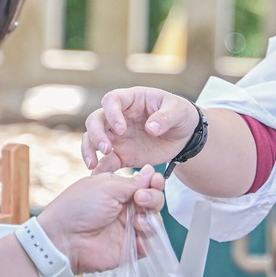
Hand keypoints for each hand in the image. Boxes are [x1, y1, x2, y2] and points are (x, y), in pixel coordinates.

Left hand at [36, 165, 164, 273]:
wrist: (63, 239)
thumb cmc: (79, 207)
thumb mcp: (107, 187)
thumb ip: (133, 183)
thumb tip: (150, 171)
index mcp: (119, 191)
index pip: (146, 185)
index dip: (154, 182)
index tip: (155, 181)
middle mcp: (126, 208)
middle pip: (154, 201)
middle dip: (153, 198)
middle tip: (140, 200)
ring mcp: (128, 229)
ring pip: (154, 222)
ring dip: (151, 219)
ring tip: (137, 221)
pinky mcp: (129, 248)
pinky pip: (148, 244)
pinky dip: (146, 240)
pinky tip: (137, 237)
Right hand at [82, 87, 198, 173]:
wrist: (185, 136)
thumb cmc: (181, 115)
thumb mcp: (179, 111)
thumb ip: (166, 117)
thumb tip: (151, 128)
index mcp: (132, 100)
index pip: (112, 100)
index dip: (112, 114)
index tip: (121, 129)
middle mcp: (119, 116)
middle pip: (96, 119)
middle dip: (96, 134)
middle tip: (106, 148)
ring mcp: (117, 136)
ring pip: (93, 138)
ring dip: (90, 149)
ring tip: (94, 164)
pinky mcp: (122, 154)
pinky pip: (106, 160)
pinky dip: (99, 168)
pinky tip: (97, 176)